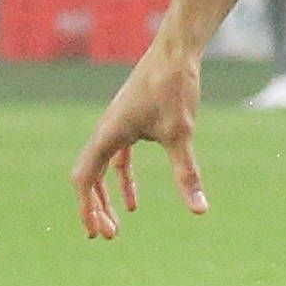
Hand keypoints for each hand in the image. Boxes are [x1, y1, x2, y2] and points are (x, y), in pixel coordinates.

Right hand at [75, 41, 207, 237]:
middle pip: (90, 177)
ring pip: (103, 169)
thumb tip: (200, 210)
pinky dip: (124, 179)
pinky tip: (134, 201)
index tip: (99, 231)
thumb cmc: (174, 87)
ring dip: (107, 196)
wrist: (177, 49)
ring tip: (116, 224)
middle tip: (107, 236)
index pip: (85, 179)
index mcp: (107, 135)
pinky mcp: (132, 120)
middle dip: (95, 207)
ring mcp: (118, 125)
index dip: (87, 207)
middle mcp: (106, 130)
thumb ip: (187, 174)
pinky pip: (119, 157)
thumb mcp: (180, 135)